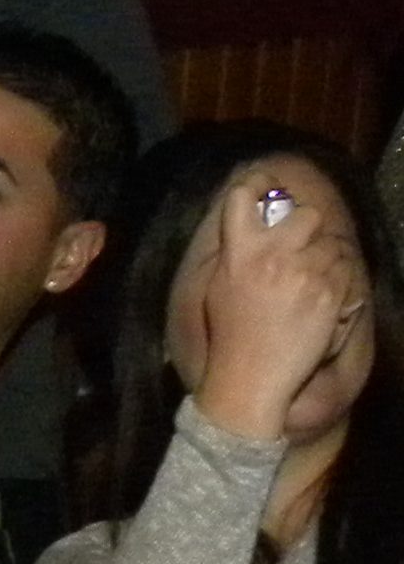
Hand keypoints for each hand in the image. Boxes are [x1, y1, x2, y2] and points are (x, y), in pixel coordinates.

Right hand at [189, 168, 369, 441]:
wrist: (252, 378)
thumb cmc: (230, 336)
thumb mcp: (219, 288)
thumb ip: (235, 252)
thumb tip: (249, 226)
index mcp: (238, 253)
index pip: (244, 196)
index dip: (257, 185)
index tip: (264, 186)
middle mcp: (272, 256)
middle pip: (305, 213)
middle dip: (306, 227)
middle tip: (299, 247)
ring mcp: (305, 272)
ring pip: (331, 240)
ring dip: (324, 255)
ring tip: (310, 280)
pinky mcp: (330, 290)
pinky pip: (345, 265)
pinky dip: (338, 276)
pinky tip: (321, 296)